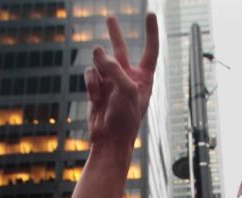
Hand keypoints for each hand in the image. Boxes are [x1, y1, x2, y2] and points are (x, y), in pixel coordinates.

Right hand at [85, 13, 158, 147]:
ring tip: (103, 87)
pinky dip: (91, 84)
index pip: (150, 50)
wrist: (109, 139)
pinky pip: (90, 74)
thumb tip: (97, 50)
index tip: (150, 14)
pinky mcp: (96, 87)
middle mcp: (128, 77)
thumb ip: (114, 68)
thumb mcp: (126, 90)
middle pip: (121, 49)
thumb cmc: (125, 118)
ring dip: (99, 69)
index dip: (151, 32)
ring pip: (100, 62)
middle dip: (115, 33)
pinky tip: (96, 98)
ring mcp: (111, 81)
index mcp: (144, 78)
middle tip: (110, 17)